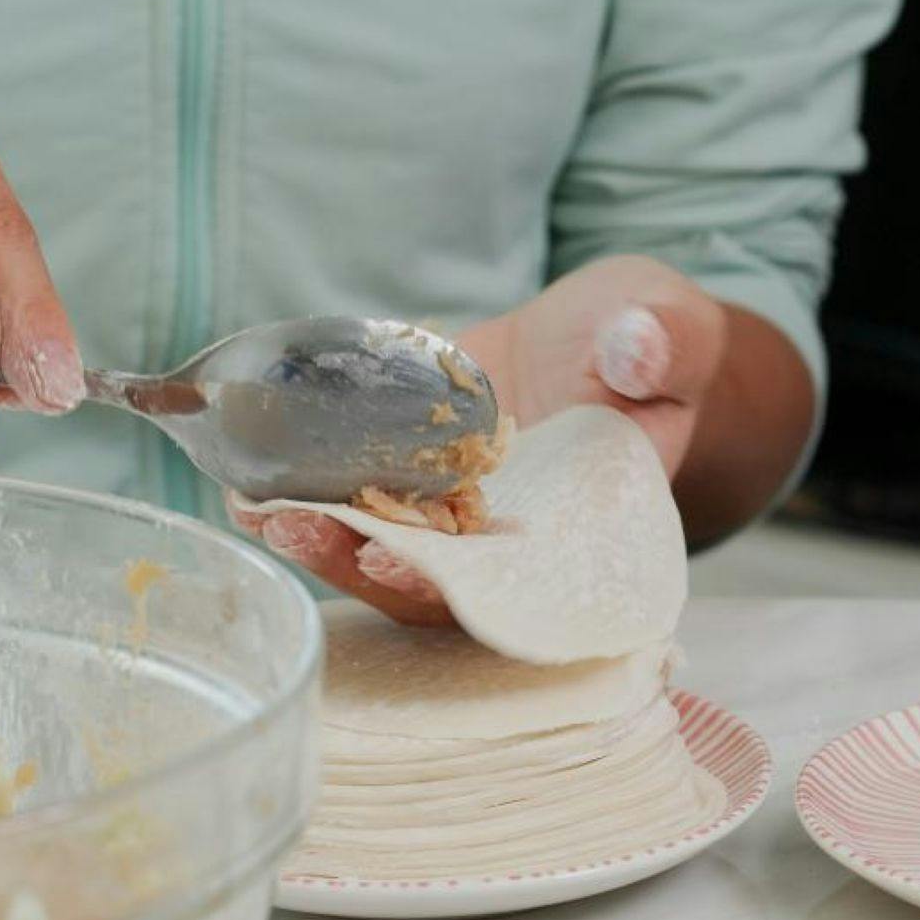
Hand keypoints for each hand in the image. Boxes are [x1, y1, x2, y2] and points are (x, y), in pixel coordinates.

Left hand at [230, 256, 726, 622]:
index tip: (393, 564)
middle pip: (433, 582)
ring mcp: (463, 513)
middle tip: (293, 525)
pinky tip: (243, 482)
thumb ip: (665, 347)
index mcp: (588, 529)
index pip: (517, 581)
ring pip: (387, 549)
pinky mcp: (420, 476)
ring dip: (320, 536)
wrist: (616, 336)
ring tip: (254, 508)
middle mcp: (517, 541)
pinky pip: (360, 498)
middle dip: (359, 562)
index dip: (453, 585)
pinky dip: (305, 495)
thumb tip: (634, 352)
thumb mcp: (676, 334)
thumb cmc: (661, 344)